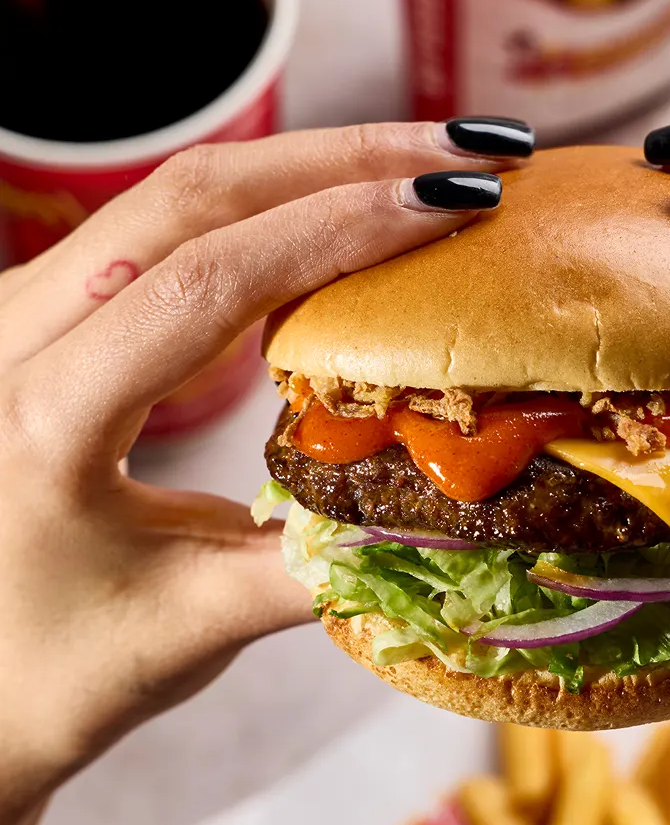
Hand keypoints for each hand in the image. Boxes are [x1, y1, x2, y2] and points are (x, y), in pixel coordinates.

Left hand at [0, 121, 517, 824]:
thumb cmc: (42, 678)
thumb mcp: (196, 626)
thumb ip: (327, 558)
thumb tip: (454, 505)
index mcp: (39, 419)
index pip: (210, 280)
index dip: (342, 228)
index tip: (457, 197)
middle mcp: (9, 338)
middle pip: (195, 196)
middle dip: (345, 158)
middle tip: (469, 146)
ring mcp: (25, 315)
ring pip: (182, 198)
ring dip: (314, 169)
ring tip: (429, 161)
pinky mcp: (54, 318)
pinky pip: (174, 235)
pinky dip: (274, 212)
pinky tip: (347, 214)